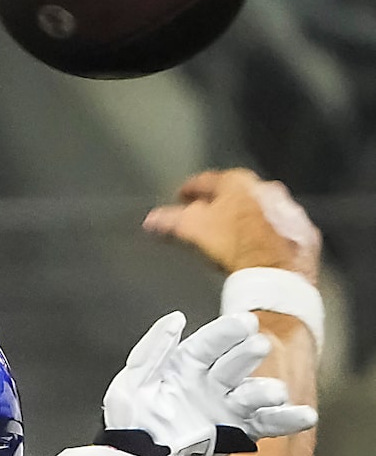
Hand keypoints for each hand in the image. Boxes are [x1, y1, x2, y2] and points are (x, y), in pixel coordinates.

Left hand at [102, 310, 317, 455]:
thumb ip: (152, 352)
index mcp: (188, 363)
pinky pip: (266, 424)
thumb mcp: (131, 384)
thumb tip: (177, 319)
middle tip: (257, 347)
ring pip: (253, 393)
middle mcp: (212, 381)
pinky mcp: (238, 432)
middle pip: (236, 364)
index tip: (245, 322)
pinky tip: (306, 416)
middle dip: (247, 355)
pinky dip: (287, 420)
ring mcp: (228, 406)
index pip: (211, 342)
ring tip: (274, 392)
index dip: (227, 332)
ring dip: (266, 390)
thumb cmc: (132, 421)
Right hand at [144, 169, 321, 281]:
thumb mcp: (194, 231)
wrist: (277, 274)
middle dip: (222, 204)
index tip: (183, 195)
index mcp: (239, 183)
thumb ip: (171, 222)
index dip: (190, 189)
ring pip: (262, 211)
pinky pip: (281, 231)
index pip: (208, 180)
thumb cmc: (238, 249)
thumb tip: (153, 220)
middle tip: (207, 218)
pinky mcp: (301, 234)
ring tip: (233, 238)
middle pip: (238, 194)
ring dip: (248, 220)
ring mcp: (287, 211)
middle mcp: (267, 191)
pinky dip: (270, 238)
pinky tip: (260, 252)